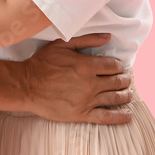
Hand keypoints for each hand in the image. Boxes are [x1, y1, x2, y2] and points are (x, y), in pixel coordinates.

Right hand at [20, 33, 134, 123]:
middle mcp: (90, 84)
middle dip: (125, 80)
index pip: (114, 66)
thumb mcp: (62, 44)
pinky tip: (128, 114)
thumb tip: (107, 37)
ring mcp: (87, 100)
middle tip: (125, 80)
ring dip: (125, 95)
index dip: (119, 66)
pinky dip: (120, 116)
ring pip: (115, 98)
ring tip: (128, 93)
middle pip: (117, 82)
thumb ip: (87, 39)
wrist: (27, 86)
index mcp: (87, 65)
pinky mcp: (81, 114)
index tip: (119, 67)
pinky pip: (106, 117)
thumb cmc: (42, 63)